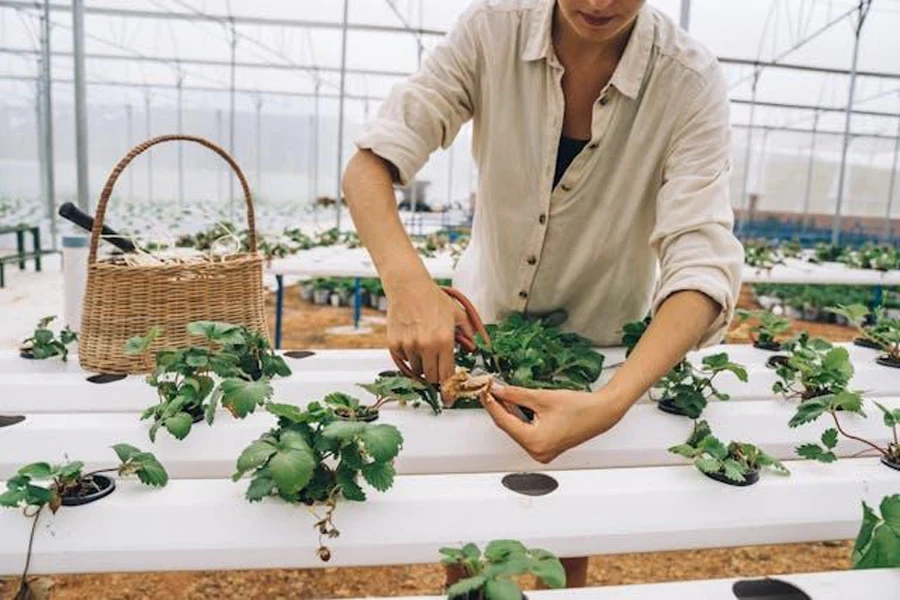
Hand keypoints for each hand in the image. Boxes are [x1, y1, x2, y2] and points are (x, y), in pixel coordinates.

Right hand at [386, 279, 475, 383]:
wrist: (408, 287)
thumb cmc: (433, 298)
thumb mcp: (457, 314)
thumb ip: (468, 332)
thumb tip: (474, 347)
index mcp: (444, 341)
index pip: (447, 374)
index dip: (449, 389)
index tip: (449, 399)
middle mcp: (426, 346)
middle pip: (431, 377)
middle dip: (436, 377)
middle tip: (437, 370)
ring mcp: (409, 346)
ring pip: (417, 370)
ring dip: (422, 365)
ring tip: (424, 347)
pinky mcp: (394, 344)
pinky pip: (404, 361)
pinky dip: (409, 357)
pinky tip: (412, 342)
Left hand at [481, 384, 629, 463]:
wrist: (601, 413)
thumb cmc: (579, 407)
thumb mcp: (542, 397)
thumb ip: (515, 394)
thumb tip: (497, 390)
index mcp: (535, 442)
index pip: (504, 421)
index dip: (492, 404)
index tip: (484, 391)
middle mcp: (537, 452)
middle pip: (509, 427)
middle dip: (499, 408)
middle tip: (490, 390)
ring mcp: (542, 452)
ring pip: (516, 430)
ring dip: (508, 413)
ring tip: (500, 394)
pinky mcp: (546, 448)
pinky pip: (526, 432)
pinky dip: (520, 419)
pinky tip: (514, 405)